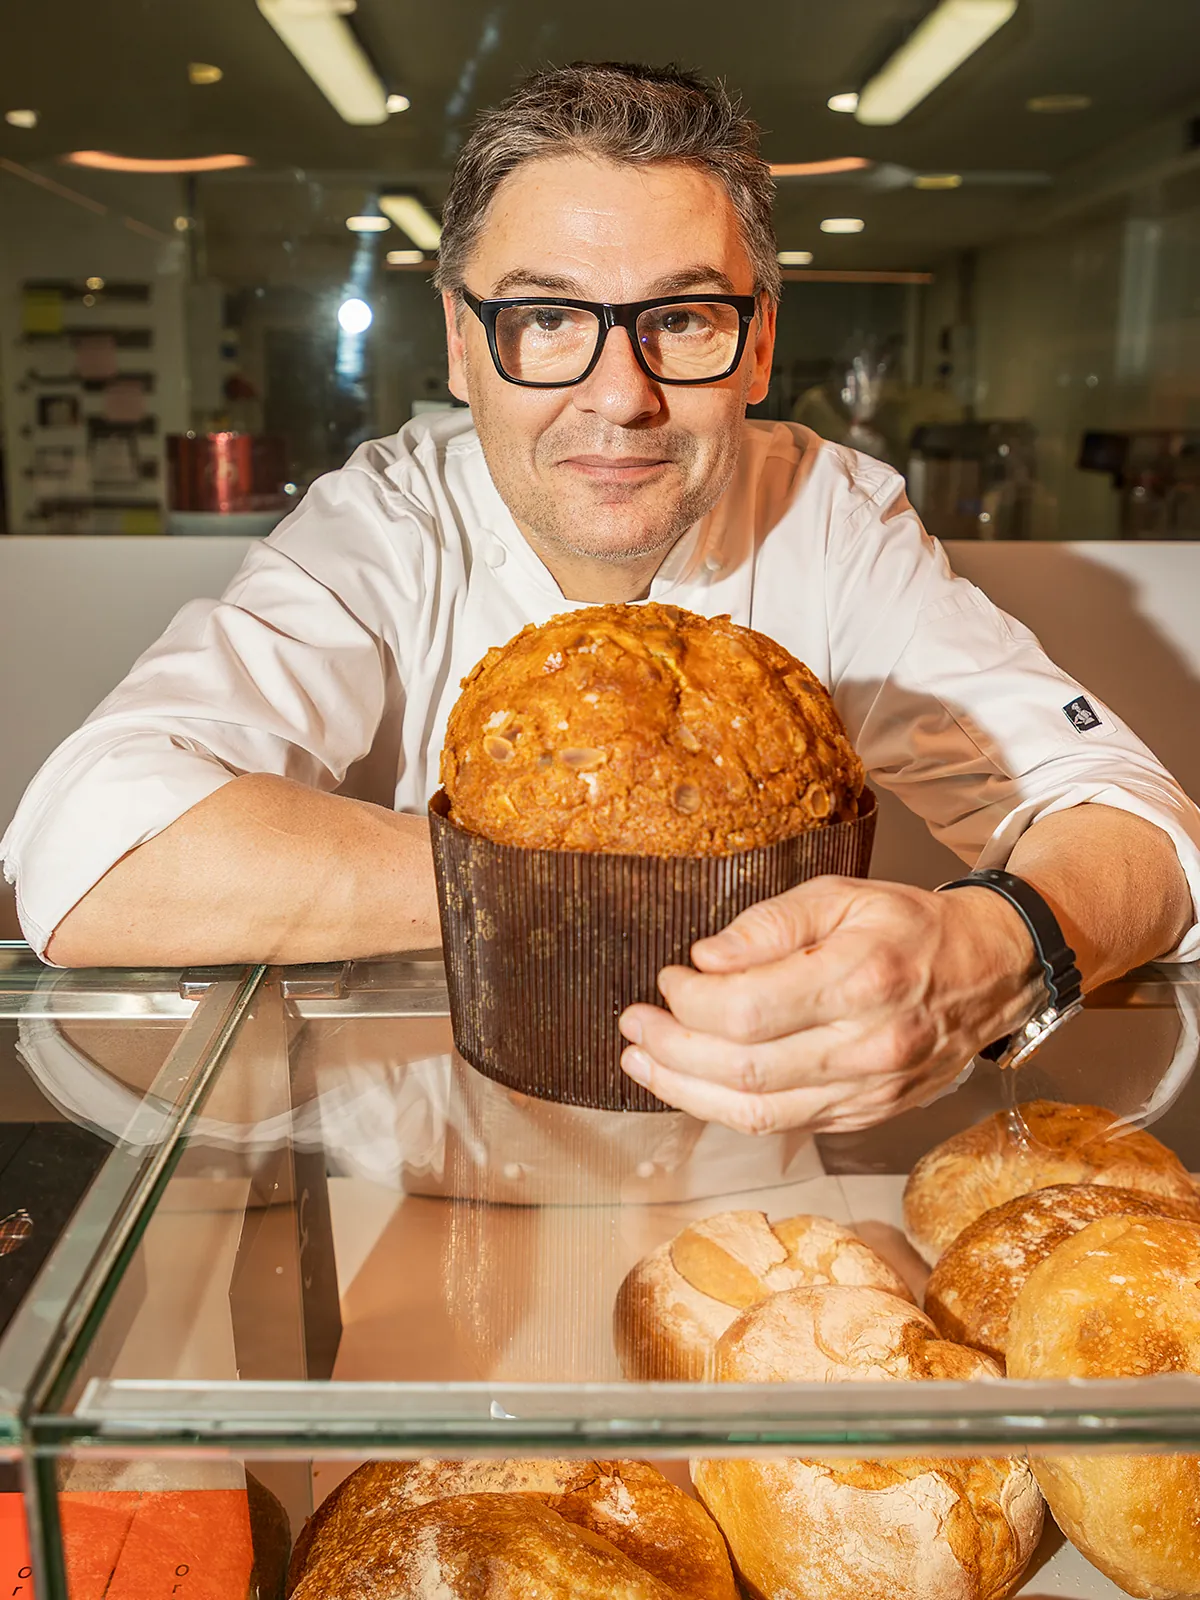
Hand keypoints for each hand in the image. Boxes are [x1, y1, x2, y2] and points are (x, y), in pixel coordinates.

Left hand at [618, 876, 1038, 1134]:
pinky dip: (726, 1107)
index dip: (691, 1002)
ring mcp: (869, 1092)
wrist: (990, 973)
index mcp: (862, 980)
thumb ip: (771, 925)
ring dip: (685, 1091)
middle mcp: (869, 1047)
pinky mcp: (865, 1115)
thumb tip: (706, 959)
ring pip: (757, 1113)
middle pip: (745, 1072)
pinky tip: (693, 1081)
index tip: (667, 979)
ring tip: (642, 1060)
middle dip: (672, 1051)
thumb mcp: (843, 895)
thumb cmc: (910, 927)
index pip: (749, 1010)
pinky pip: (782, 1125)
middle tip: (633, 1026)